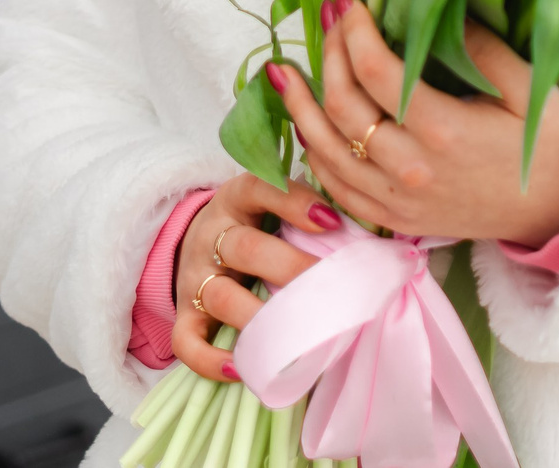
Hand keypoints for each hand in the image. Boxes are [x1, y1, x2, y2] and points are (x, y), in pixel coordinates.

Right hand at [170, 173, 336, 381]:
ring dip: (259, 317)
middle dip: (290, 268)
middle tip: (331, 288)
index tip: (332, 222)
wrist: (199, 243)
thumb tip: (375, 235)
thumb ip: (311, 211)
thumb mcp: (274, 204)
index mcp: (238, 199)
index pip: (259, 189)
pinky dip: (210, 360)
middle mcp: (212, 235)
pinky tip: (242, 369)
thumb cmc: (257, 225)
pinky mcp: (183, 314)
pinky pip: (187, 341)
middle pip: (244, 248)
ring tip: (295, 335)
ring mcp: (194, 277)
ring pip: (220, 295)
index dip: (294, 202)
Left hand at [273, 0, 558, 248]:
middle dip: (329, 54)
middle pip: (342, 106)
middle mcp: (411, 167)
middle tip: (330, 19)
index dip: (354, 32)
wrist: (556, 216)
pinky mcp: (393, 218)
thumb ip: (485, 49)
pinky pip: (335, 186)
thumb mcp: (531, 90)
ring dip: (300, 106)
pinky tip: (307, 124)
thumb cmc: (547, 148)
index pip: (376, 73)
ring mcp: (396, 198)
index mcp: (444, 130)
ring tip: (283, 70)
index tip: (348, 1)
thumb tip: (441, 9)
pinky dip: (314, 152)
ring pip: (325, 149)